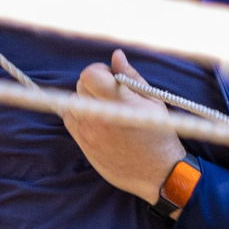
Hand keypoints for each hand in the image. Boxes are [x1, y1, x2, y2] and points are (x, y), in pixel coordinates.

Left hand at [65, 50, 186, 202]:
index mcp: (119, 102)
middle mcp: (99, 116)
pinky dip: (80, 114)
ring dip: (85, 100)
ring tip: (106, 109)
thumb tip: (116, 55)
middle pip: (79, 86)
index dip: (99, 71)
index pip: (89, 74)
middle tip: (111, 94)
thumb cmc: (159, 134)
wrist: (158, 173)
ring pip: (72, 102)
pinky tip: (98, 120)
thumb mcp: (152, 100)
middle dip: (93, 85)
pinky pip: (69, 119)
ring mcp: (88, 132)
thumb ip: (130, 76)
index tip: (111, 78)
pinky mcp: (83, 144)